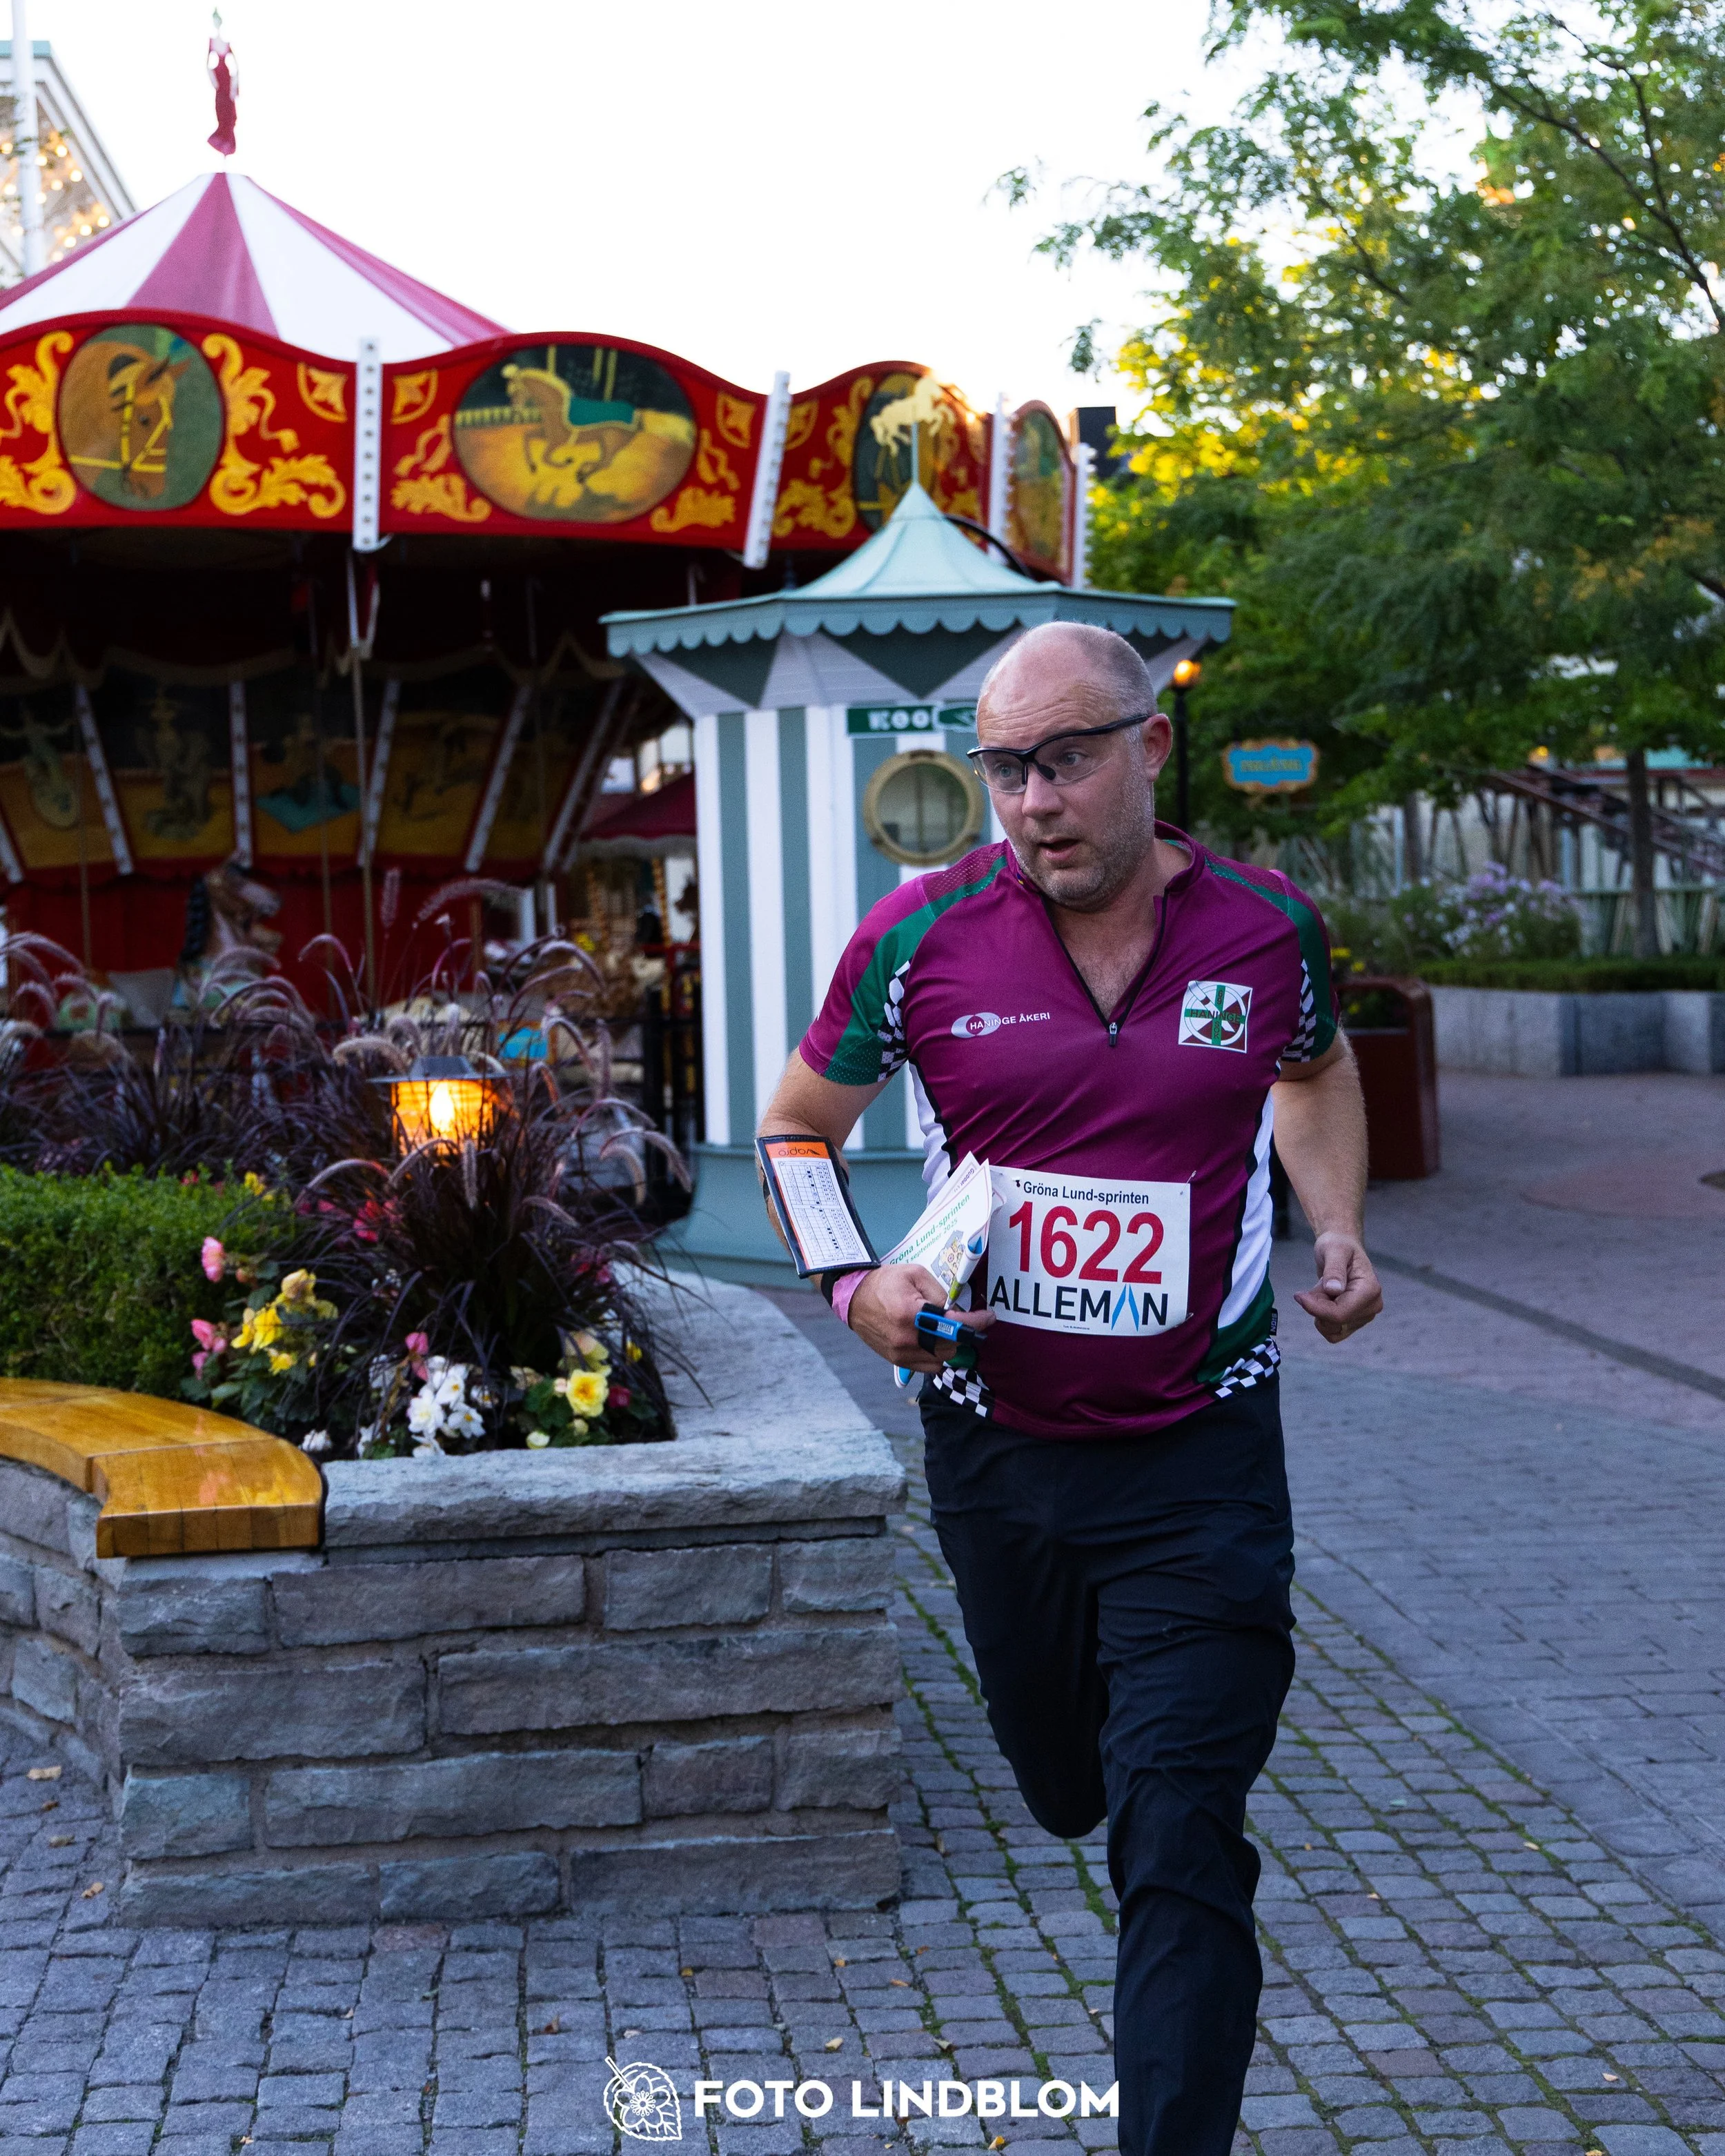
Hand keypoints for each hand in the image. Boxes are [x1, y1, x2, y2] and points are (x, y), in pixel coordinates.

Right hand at [846, 1264, 994, 1370]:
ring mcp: (902, 1353)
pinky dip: (940, 1357)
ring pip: (944, 1358)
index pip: (953, 1324)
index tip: (989, 1317)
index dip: (976, 1322)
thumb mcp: (915, 1274)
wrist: (854, 1299)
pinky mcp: (898, 1362)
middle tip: (969, 1321)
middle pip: (952, 1344)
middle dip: (965, 1333)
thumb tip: (958, 1311)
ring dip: (954, 1346)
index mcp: (910, 1313)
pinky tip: (938, 1343)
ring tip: (951, 1331)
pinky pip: (931, 1367)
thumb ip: (940, 1293)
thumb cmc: (886, 1283)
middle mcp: (907, 1338)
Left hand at [1293, 1231, 1382, 1342]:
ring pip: (1332, 1330)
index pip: (1340, 1314)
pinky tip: (1324, 1300)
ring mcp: (1365, 1315)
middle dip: (1318, 1306)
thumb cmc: (1338, 1245)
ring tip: (1323, 1291)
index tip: (1299, 1295)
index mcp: (1370, 1290)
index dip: (1316, 1308)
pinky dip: (1322, 1319)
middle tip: (1317, 1286)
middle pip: (1335, 1323)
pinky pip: (1333, 1333)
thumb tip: (1334, 1290)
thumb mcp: (1333, 1250)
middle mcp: (1372, 1306)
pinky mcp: (1355, 1321)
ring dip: (1320, 1312)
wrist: (1341, 1248)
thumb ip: (1334, 1270)